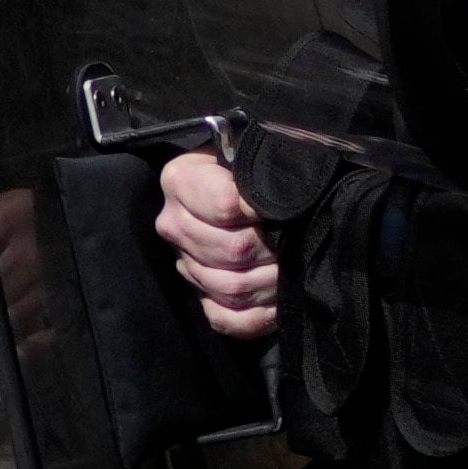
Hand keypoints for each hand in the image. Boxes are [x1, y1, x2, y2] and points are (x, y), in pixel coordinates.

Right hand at [154, 142, 281, 343]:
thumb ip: (257, 167)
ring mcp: (184, 263)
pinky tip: (278, 304)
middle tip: (295, 240)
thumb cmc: (251, 165)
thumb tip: (273, 202)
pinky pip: (223, 318)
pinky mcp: (198, 295)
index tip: (284, 207)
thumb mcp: (250, 150)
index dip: (263, 211)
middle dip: (273, 249)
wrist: (239, 184)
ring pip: (230, 287)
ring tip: (292, 268)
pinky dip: (256, 317)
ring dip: (271, 282)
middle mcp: (173, 223)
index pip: (226, 207)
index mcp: (180, 180)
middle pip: (232, 250)